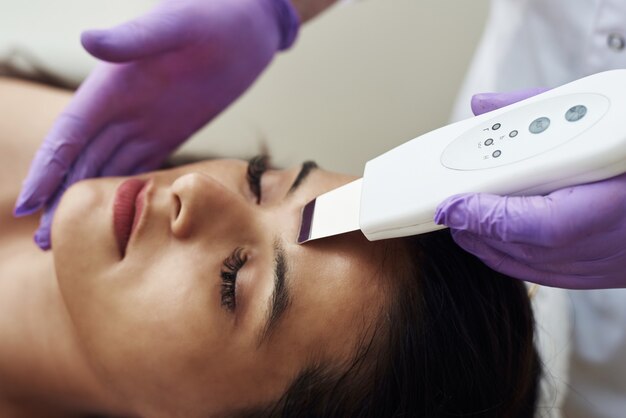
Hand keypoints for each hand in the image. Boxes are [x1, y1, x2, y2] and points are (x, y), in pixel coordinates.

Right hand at [14, 0, 298, 248]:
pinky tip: (121, 220)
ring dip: (91, 202)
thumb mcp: (174, 25)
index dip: (48, 170)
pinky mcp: (173, 133)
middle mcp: (122, 108)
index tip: (28, 206)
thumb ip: (135, 38)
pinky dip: (129, 193)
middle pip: (82, 160)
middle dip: (62, 198)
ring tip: (73, 239)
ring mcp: (146, 123)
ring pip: (110, 169)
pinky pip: (145, 168)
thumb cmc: (211, 15)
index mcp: (111, 85)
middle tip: (45, 243)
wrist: (247, 25)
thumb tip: (88, 40)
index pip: (69, 134)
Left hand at [435, 89, 625, 288]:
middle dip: (476, 232)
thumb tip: (485, 107)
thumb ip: (536, 110)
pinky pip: (555, 278)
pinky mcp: (614, 272)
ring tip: (466, 225)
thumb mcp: (601, 109)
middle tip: (449, 211)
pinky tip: (501, 243)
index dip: (485, 217)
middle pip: (526, 250)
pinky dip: (520, 261)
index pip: (535, 223)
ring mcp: (616, 261)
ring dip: (492, 249)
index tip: (451, 204)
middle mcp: (617, 238)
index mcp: (617, 195)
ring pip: (538, 270)